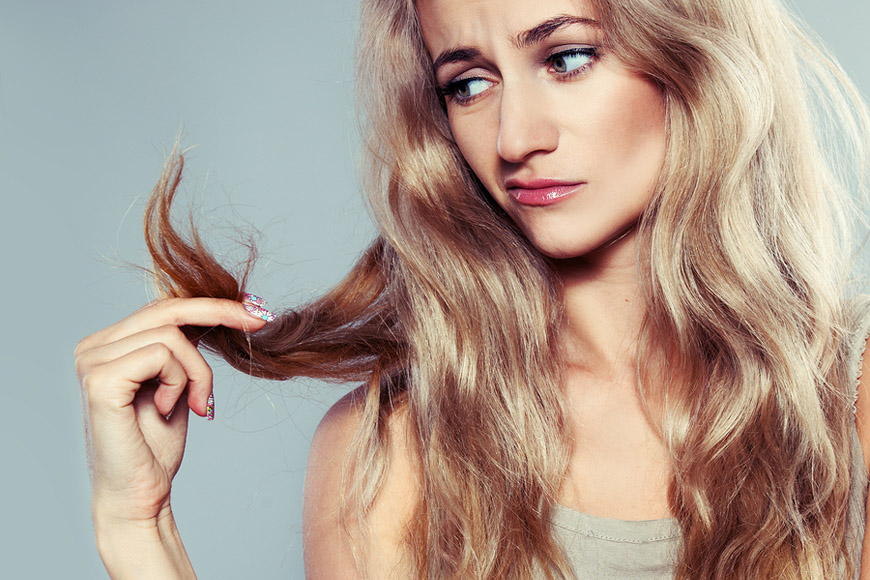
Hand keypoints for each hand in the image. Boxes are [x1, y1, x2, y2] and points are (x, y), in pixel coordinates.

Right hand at [75, 297, 270, 526]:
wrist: (140, 495)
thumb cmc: (156, 446)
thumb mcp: (177, 383)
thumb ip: (182, 348)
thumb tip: (219, 309)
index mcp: (106, 345)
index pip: (162, 307)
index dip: (210, 304)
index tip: (255, 310)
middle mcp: (92, 348)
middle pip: (167, 309)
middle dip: (220, 313)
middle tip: (259, 322)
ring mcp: (91, 362)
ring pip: (172, 335)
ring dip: (198, 372)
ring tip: (194, 405)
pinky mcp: (100, 381)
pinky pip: (162, 355)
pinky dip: (179, 382)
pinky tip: (168, 410)